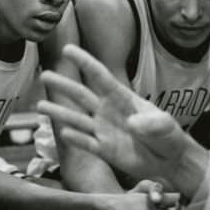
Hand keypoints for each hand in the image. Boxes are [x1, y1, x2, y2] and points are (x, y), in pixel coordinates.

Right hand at [38, 45, 198, 185]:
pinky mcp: (103, 150)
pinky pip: (86, 143)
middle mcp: (108, 111)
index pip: (100, 76)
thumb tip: (132, 122)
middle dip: (63, 85)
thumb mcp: (165, 126)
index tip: (68, 49)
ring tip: (40, 105)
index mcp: (122, 98)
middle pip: (82, 95)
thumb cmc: (168, 136)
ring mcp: (103, 130)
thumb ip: (151, 123)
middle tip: (44, 75)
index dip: (85, 62)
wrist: (170, 160)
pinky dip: (75, 139)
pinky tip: (63, 134)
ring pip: (77, 119)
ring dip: (59, 112)